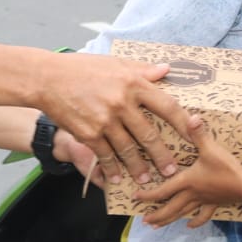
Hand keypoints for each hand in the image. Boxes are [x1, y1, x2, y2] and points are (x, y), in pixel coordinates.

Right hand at [42, 55, 195, 185]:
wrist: (46, 78)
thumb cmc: (81, 68)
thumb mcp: (114, 62)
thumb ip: (142, 69)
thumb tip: (166, 69)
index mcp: (132, 83)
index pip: (166, 105)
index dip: (183, 121)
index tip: (195, 133)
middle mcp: (122, 103)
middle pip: (149, 135)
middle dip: (162, 155)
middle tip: (172, 170)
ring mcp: (105, 120)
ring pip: (129, 149)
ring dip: (139, 167)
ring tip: (146, 178)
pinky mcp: (89, 133)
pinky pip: (106, 155)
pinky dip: (112, 168)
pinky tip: (117, 177)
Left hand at [140, 116, 241, 228]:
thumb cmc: (226, 168)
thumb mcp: (211, 148)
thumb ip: (198, 133)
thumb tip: (191, 116)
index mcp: (187, 182)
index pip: (163, 190)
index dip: (148, 195)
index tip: (135, 198)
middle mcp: (191, 194)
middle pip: (170, 208)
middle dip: (156, 215)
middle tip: (144, 222)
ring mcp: (203, 201)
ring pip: (182, 213)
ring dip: (169, 220)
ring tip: (157, 226)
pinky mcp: (214, 204)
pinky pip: (203, 216)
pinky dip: (195, 221)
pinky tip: (190, 226)